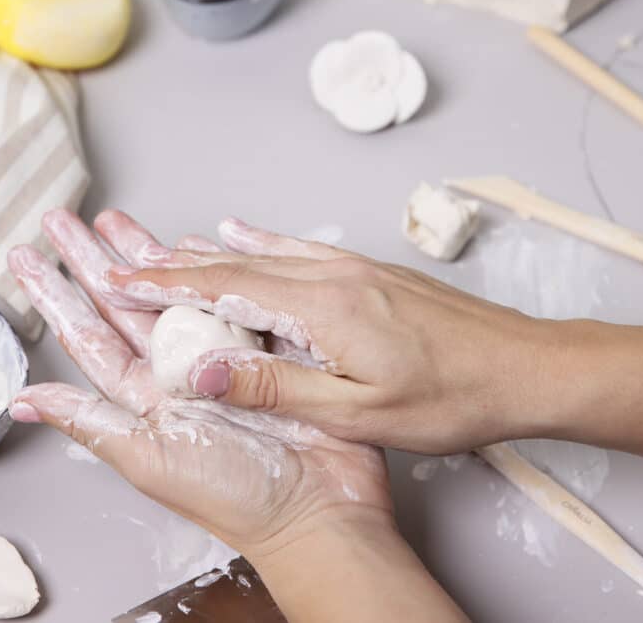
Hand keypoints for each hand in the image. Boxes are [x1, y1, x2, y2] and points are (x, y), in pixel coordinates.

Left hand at [6, 210, 393, 558]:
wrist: (318, 507)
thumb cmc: (235, 497)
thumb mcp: (150, 459)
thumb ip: (90, 422)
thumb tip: (23, 400)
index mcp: (144, 398)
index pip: (87, 335)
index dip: (56, 294)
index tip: (27, 257)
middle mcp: (175, 373)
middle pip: (125, 303)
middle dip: (95, 259)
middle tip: (64, 219)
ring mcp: (219, 357)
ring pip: (174, 293)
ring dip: (148, 256)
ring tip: (118, 220)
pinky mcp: (263, 348)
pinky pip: (232, 296)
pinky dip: (213, 269)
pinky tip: (195, 244)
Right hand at [99, 212, 564, 454]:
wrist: (527, 366)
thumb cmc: (453, 396)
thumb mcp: (359, 411)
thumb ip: (276, 389)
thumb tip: (203, 372)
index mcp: (322, 308)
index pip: (222, 289)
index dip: (162, 285)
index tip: (116, 278)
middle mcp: (331, 276)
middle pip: (232, 263)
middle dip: (169, 265)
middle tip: (119, 259)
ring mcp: (351, 269)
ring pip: (261, 253)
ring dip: (206, 254)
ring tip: (161, 249)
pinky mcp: (367, 273)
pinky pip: (297, 249)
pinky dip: (257, 242)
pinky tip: (238, 231)